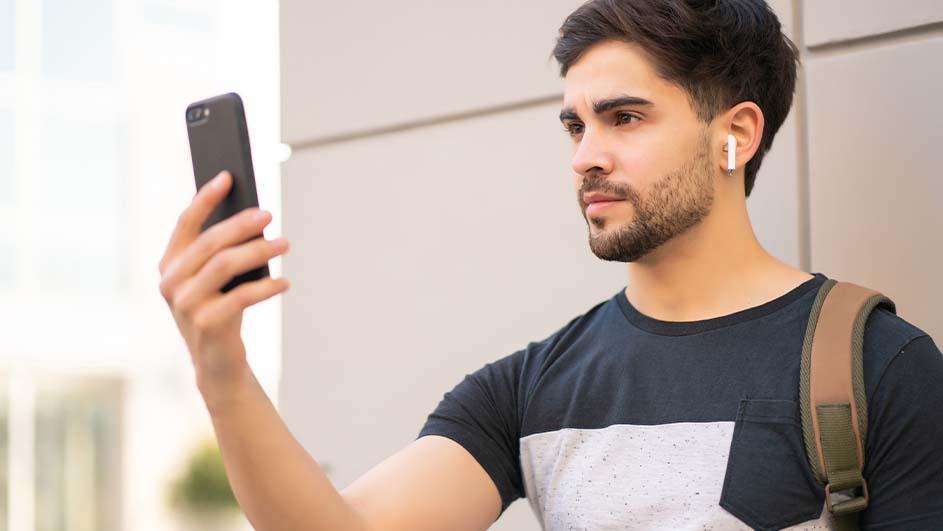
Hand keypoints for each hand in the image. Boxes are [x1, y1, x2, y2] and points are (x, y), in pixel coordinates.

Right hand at [158, 170, 289, 392]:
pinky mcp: (205, 323)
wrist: (217, 362)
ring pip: (224, 265)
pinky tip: (285, 282)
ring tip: (284, 244)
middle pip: (209, 242)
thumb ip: (221, 252)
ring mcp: (185, 304)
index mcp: (170, 264)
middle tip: (268, 214)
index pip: (186, 223)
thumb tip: (253, 217)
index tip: (227, 176)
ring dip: (258, 251)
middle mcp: (171, 282)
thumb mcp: (215, 280)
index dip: (205, 197)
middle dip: (241, 224)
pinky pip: (240, 296)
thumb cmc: (220, 311)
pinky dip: (267, 287)